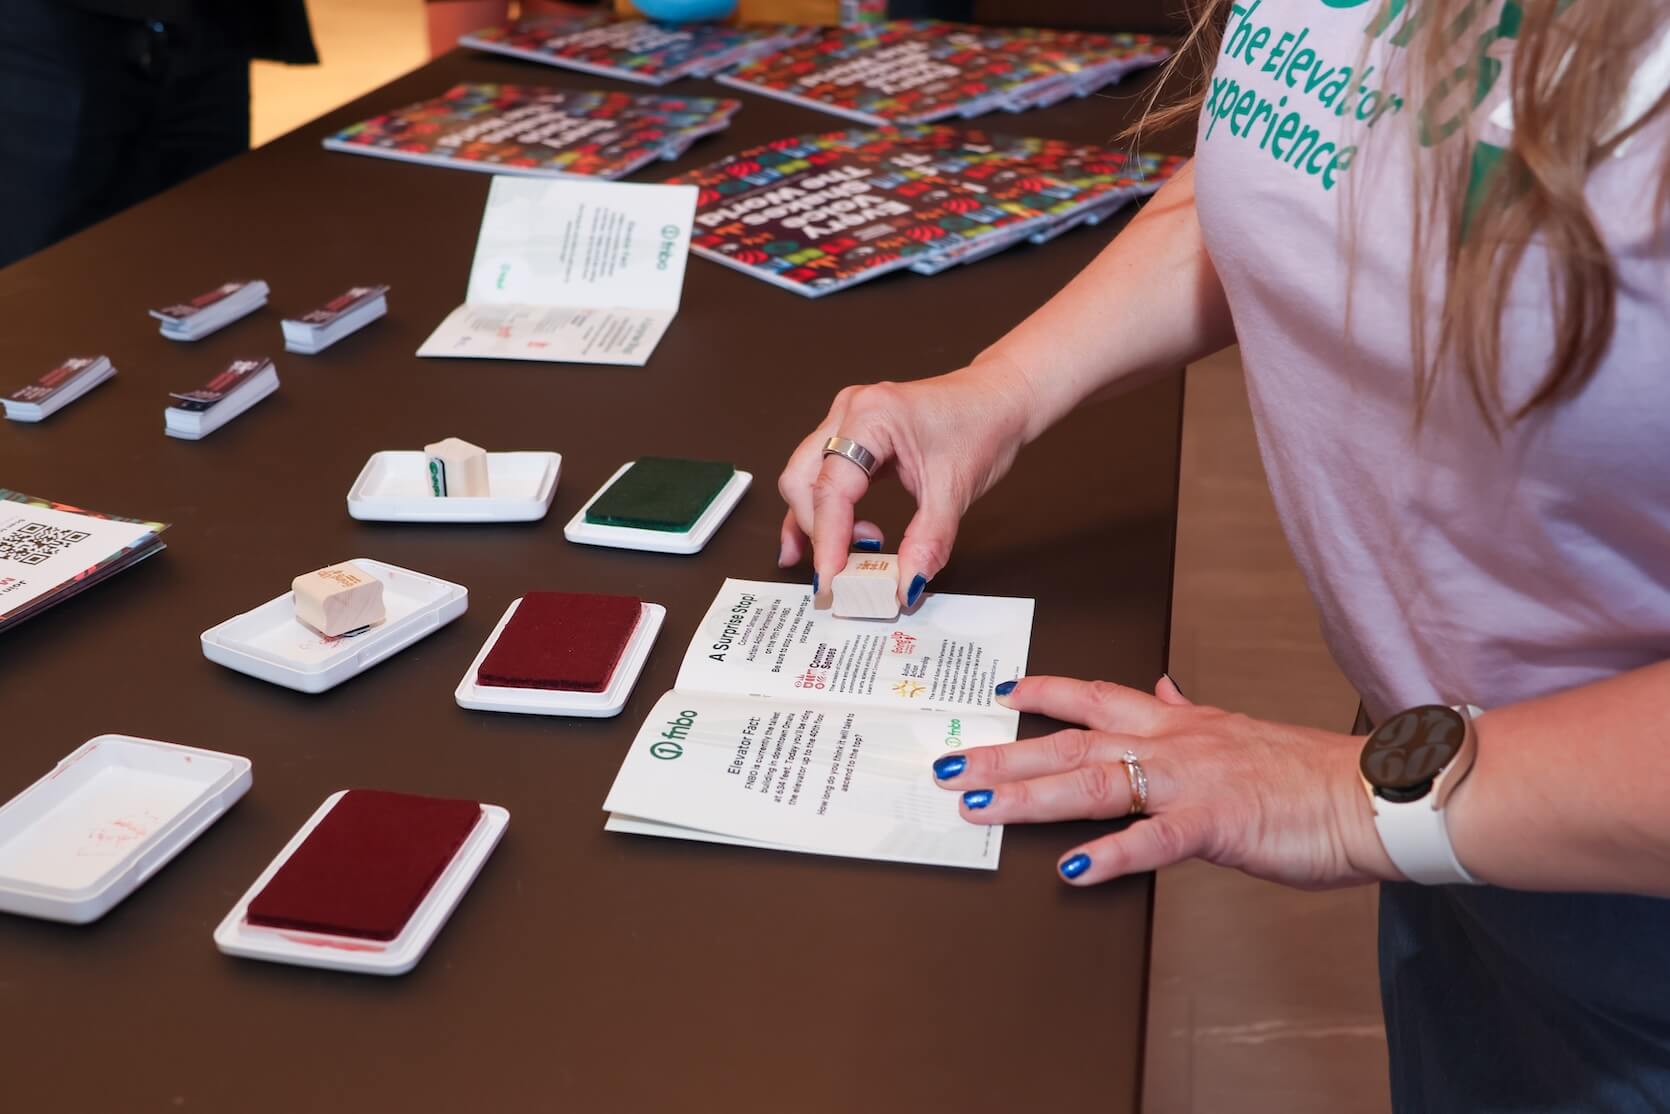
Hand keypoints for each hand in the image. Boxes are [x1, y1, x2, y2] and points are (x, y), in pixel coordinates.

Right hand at [777, 359, 1034, 605]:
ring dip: (817, 522)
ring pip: (805, 477)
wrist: (999, 399)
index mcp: (871, 415)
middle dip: (818, 531)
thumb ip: (927, 543)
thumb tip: (905, 585)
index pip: (831, 486)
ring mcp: (846, 420)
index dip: (827, 538)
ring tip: (844, 559)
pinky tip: (818, 544)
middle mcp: (849, 411)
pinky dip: (820, 512)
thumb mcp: (955, 491)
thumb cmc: (982, 424)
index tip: (831, 579)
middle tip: (843, 572)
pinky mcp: (852, 435)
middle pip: (803, 480)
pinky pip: (821, 475)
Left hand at [933, 675, 1400, 888]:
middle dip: (1003, 752)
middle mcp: (1173, 743)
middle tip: (948, 761)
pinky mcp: (1215, 824)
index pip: (1096, 697)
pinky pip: (1152, 840)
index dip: (1044, 692)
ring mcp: (1190, 781)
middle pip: (1070, 743)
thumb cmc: (1309, 773)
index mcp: (1179, 723)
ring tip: (978, 805)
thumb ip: (1193, 712)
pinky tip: (1070, 869)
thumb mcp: (1241, 729)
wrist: (1371, 793)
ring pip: (1093, 784)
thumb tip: (1166, 689)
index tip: (998, 691)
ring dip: (1028, 796)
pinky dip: (1109, 854)